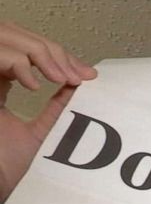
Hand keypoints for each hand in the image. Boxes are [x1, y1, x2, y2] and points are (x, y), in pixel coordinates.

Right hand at [0, 21, 96, 203]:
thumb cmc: (10, 168)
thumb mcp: (42, 132)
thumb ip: (57, 108)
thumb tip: (80, 84)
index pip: (25, 50)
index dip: (57, 54)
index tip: (88, 74)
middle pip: (12, 35)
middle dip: (51, 50)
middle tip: (79, 73)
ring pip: (3, 37)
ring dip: (37, 52)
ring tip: (61, 78)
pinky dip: (15, 62)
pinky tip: (34, 84)